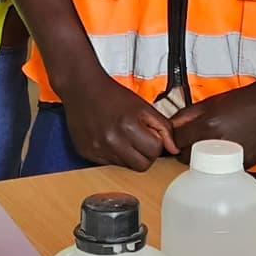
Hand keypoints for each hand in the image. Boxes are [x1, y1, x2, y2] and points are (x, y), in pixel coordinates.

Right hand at [60, 77, 177, 171]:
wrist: (82, 88)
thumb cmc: (112, 94)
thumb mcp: (143, 106)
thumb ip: (163, 127)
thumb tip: (173, 148)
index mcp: (128, 127)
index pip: (154, 151)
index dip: (155, 143)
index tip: (149, 134)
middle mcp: (112, 141)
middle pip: (141, 165)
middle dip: (144, 153)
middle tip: (139, 138)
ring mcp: (98, 149)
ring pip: (126, 167)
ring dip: (129, 155)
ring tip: (123, 136)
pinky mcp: (88, 154)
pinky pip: (109, 164)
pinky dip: (113, 155)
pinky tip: (110, 139)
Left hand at [172, 81, 255, 171]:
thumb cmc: (248, 100)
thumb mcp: (212, 102)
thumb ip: (187, 114)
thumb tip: (171, 125)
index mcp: (208, 126)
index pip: (176, 143)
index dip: (175, 141)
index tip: (179, 139)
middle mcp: (219, 142)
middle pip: (188, 158)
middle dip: (188, 151)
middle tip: (196, 142)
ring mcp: (233, 156)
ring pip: (206, 167)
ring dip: (205, 160)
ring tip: (214, 147)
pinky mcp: (246, 164)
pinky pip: (225, 169)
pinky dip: (223, 163)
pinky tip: (230, 150)